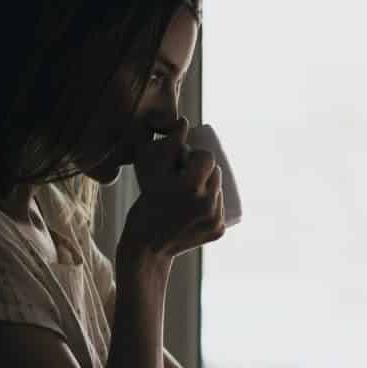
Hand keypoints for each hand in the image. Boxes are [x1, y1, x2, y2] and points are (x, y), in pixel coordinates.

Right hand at [120, 117, 225, 260]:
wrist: (147, 246)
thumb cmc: (145, 204)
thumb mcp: (152, 173)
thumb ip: (168, 145)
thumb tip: (185, 121)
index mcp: (191, 186)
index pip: (207, 157)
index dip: (195, 157)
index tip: (183, 163)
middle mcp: (208, 203)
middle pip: (216, 173)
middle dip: (203, 172)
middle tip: (185, 178)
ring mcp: (216, 219)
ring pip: (219, 190)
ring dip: (209, 187)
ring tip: (189, 194)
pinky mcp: (219, 231)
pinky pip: (220, 208)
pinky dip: (211, 206)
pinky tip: (195, 209)